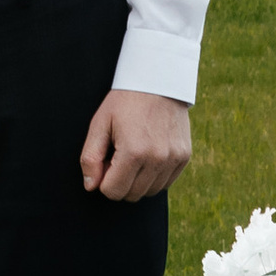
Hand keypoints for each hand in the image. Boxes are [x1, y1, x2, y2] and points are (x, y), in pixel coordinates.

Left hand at [80, 86, 189, 203]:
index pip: (113, 191)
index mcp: (133, 152)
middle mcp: (157, 159)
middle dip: (119, 182)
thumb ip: (90, 157)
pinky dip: (154, 176)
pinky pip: (166, 183)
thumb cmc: (125, 100)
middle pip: (131, 195)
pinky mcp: (184, 157)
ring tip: (133, 154)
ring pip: (149, 191)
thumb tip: (91, 186)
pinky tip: (148, 155)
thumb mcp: (100, 123)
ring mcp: (174, 159)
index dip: (103, 180)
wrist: (158, 79)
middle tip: (117, 156)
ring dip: (137, 181)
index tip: (105, 161)